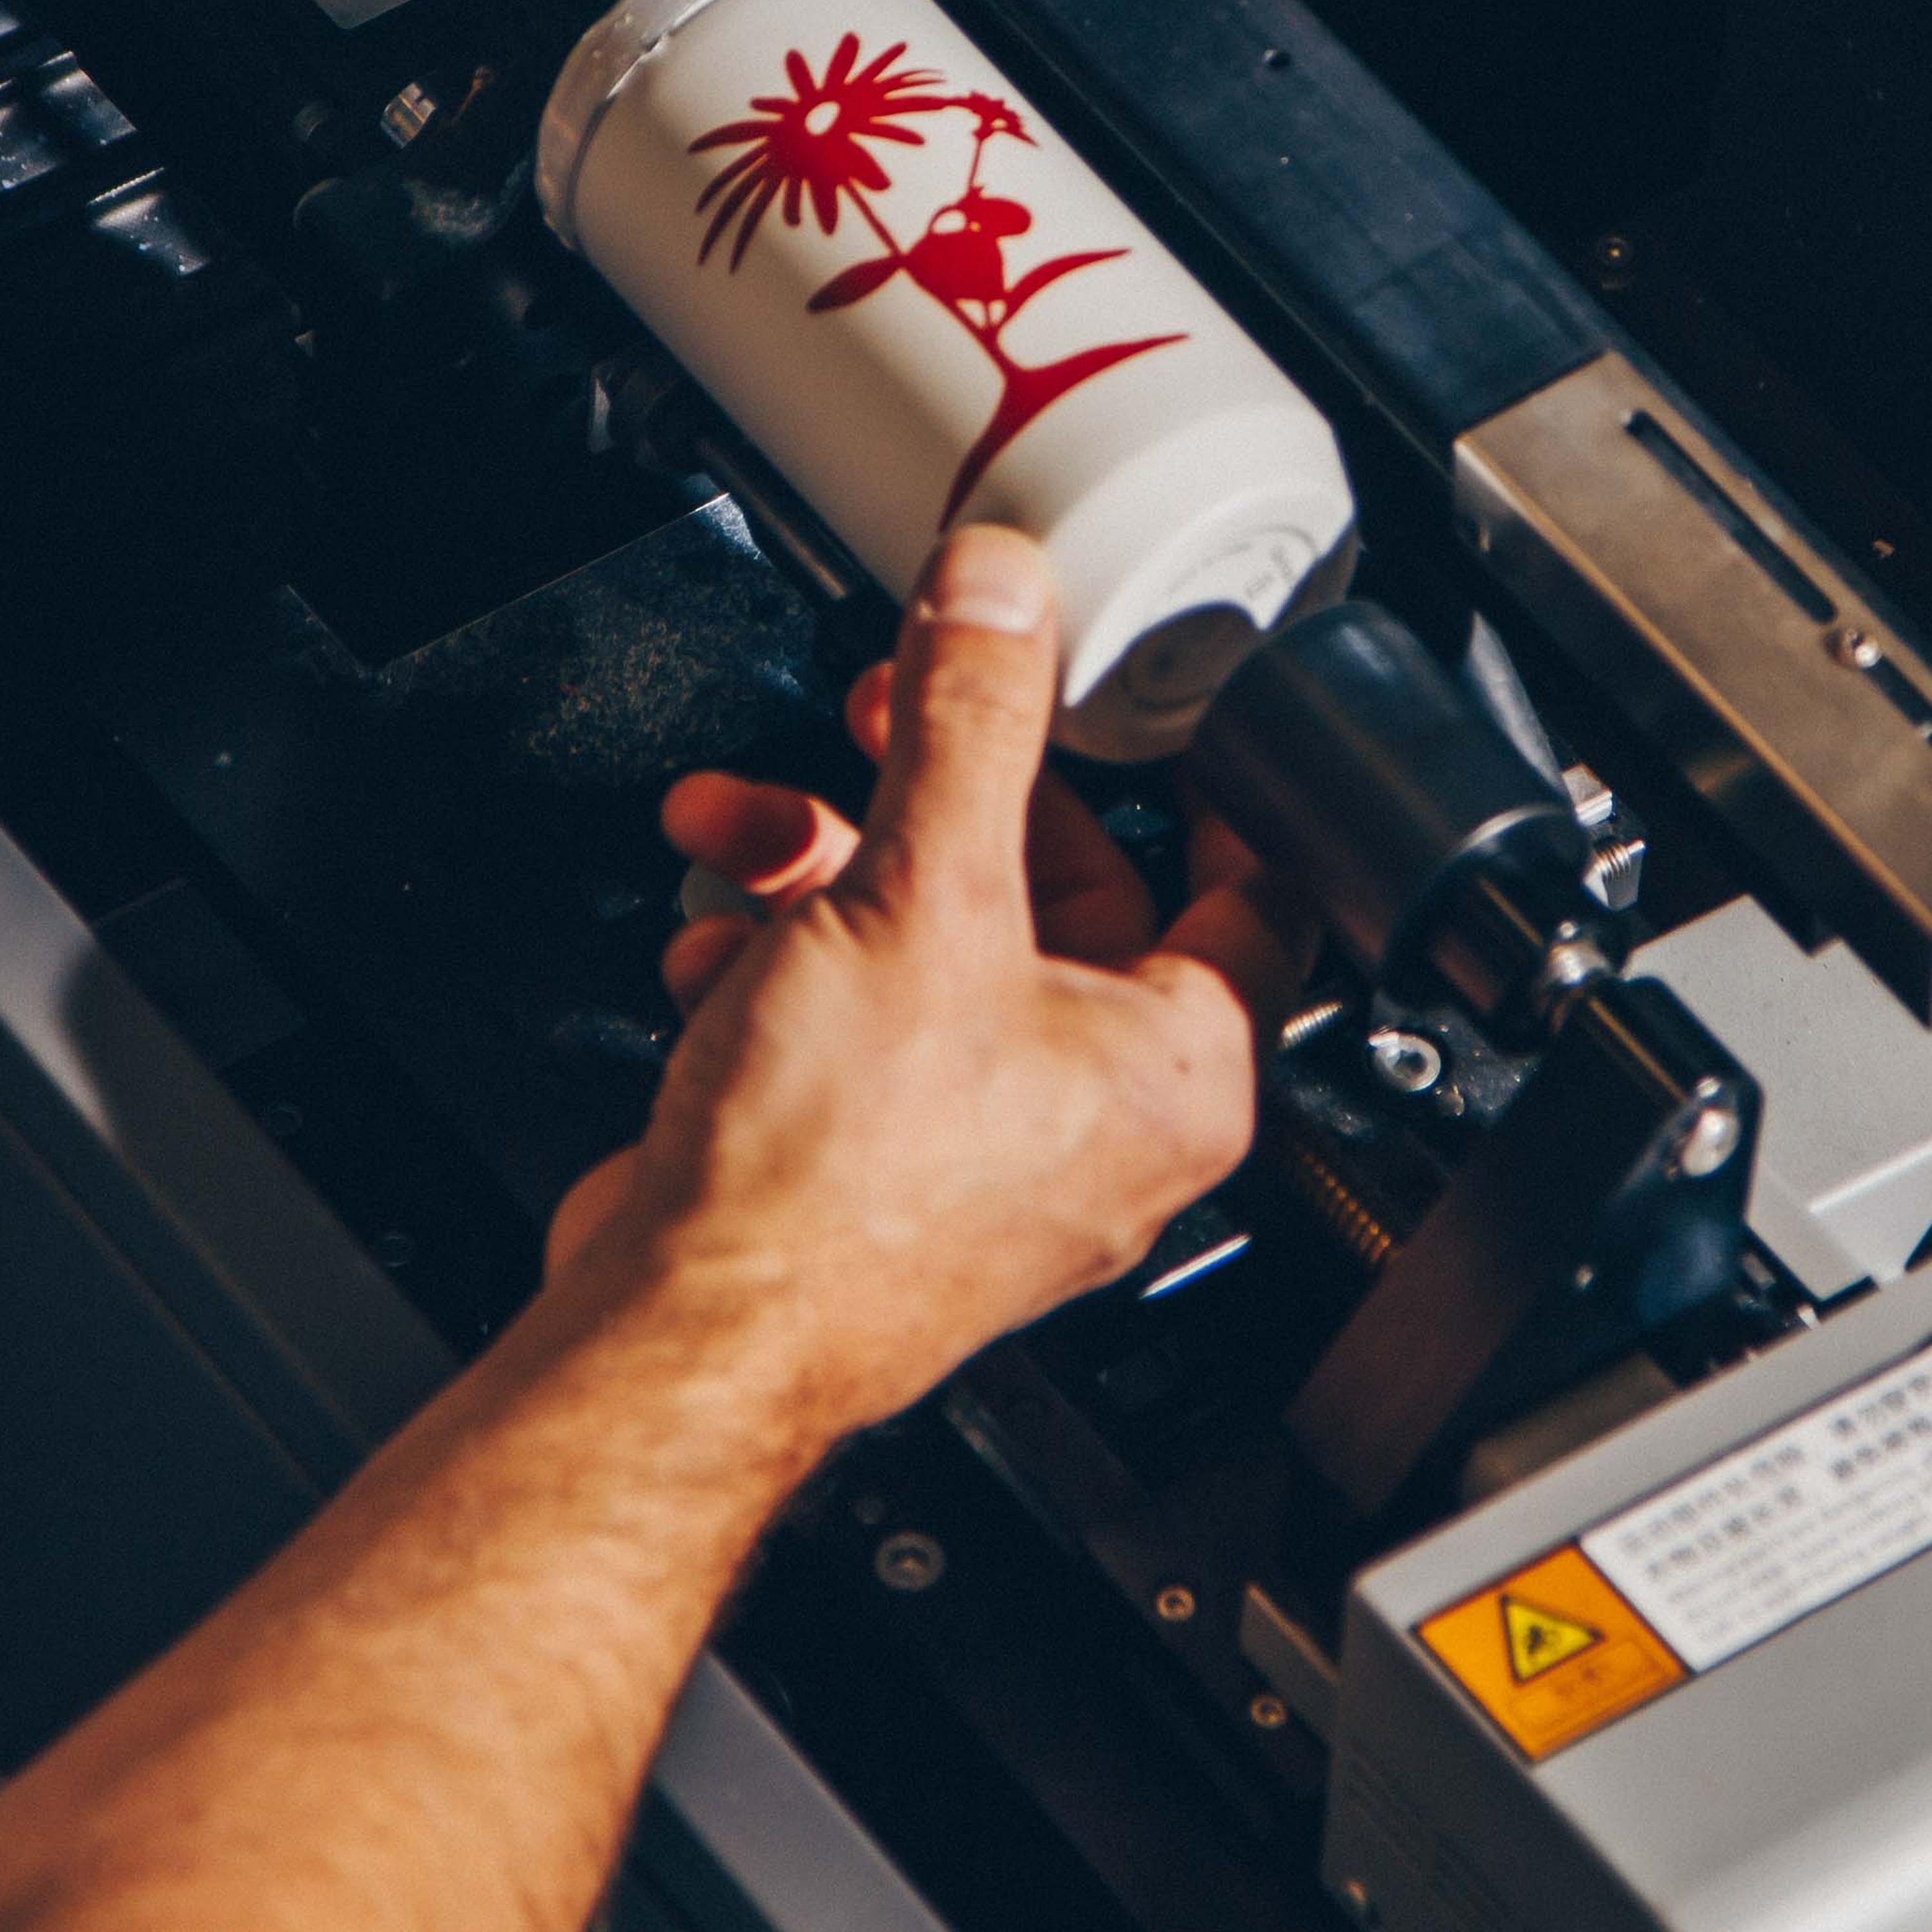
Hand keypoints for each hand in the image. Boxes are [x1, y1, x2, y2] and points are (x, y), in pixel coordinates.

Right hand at [544, 526, 1307, 1444]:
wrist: (677, 1334)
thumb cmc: (835, 1190)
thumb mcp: (923, 893)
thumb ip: (970, 720)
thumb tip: (1003, 597)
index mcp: (1178, 1072)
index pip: (1253, 886)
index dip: (1200, 772)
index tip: (1145, 698)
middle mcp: (1099, 1120)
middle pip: (1060, 891)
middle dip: (951, 791)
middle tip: (902, 707)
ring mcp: (983, 1146)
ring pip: (933, 942)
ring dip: (828, 861)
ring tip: (751, 816)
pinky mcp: (872, 1161)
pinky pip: (854, 1015)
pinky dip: (782, 958)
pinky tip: (718, 935)